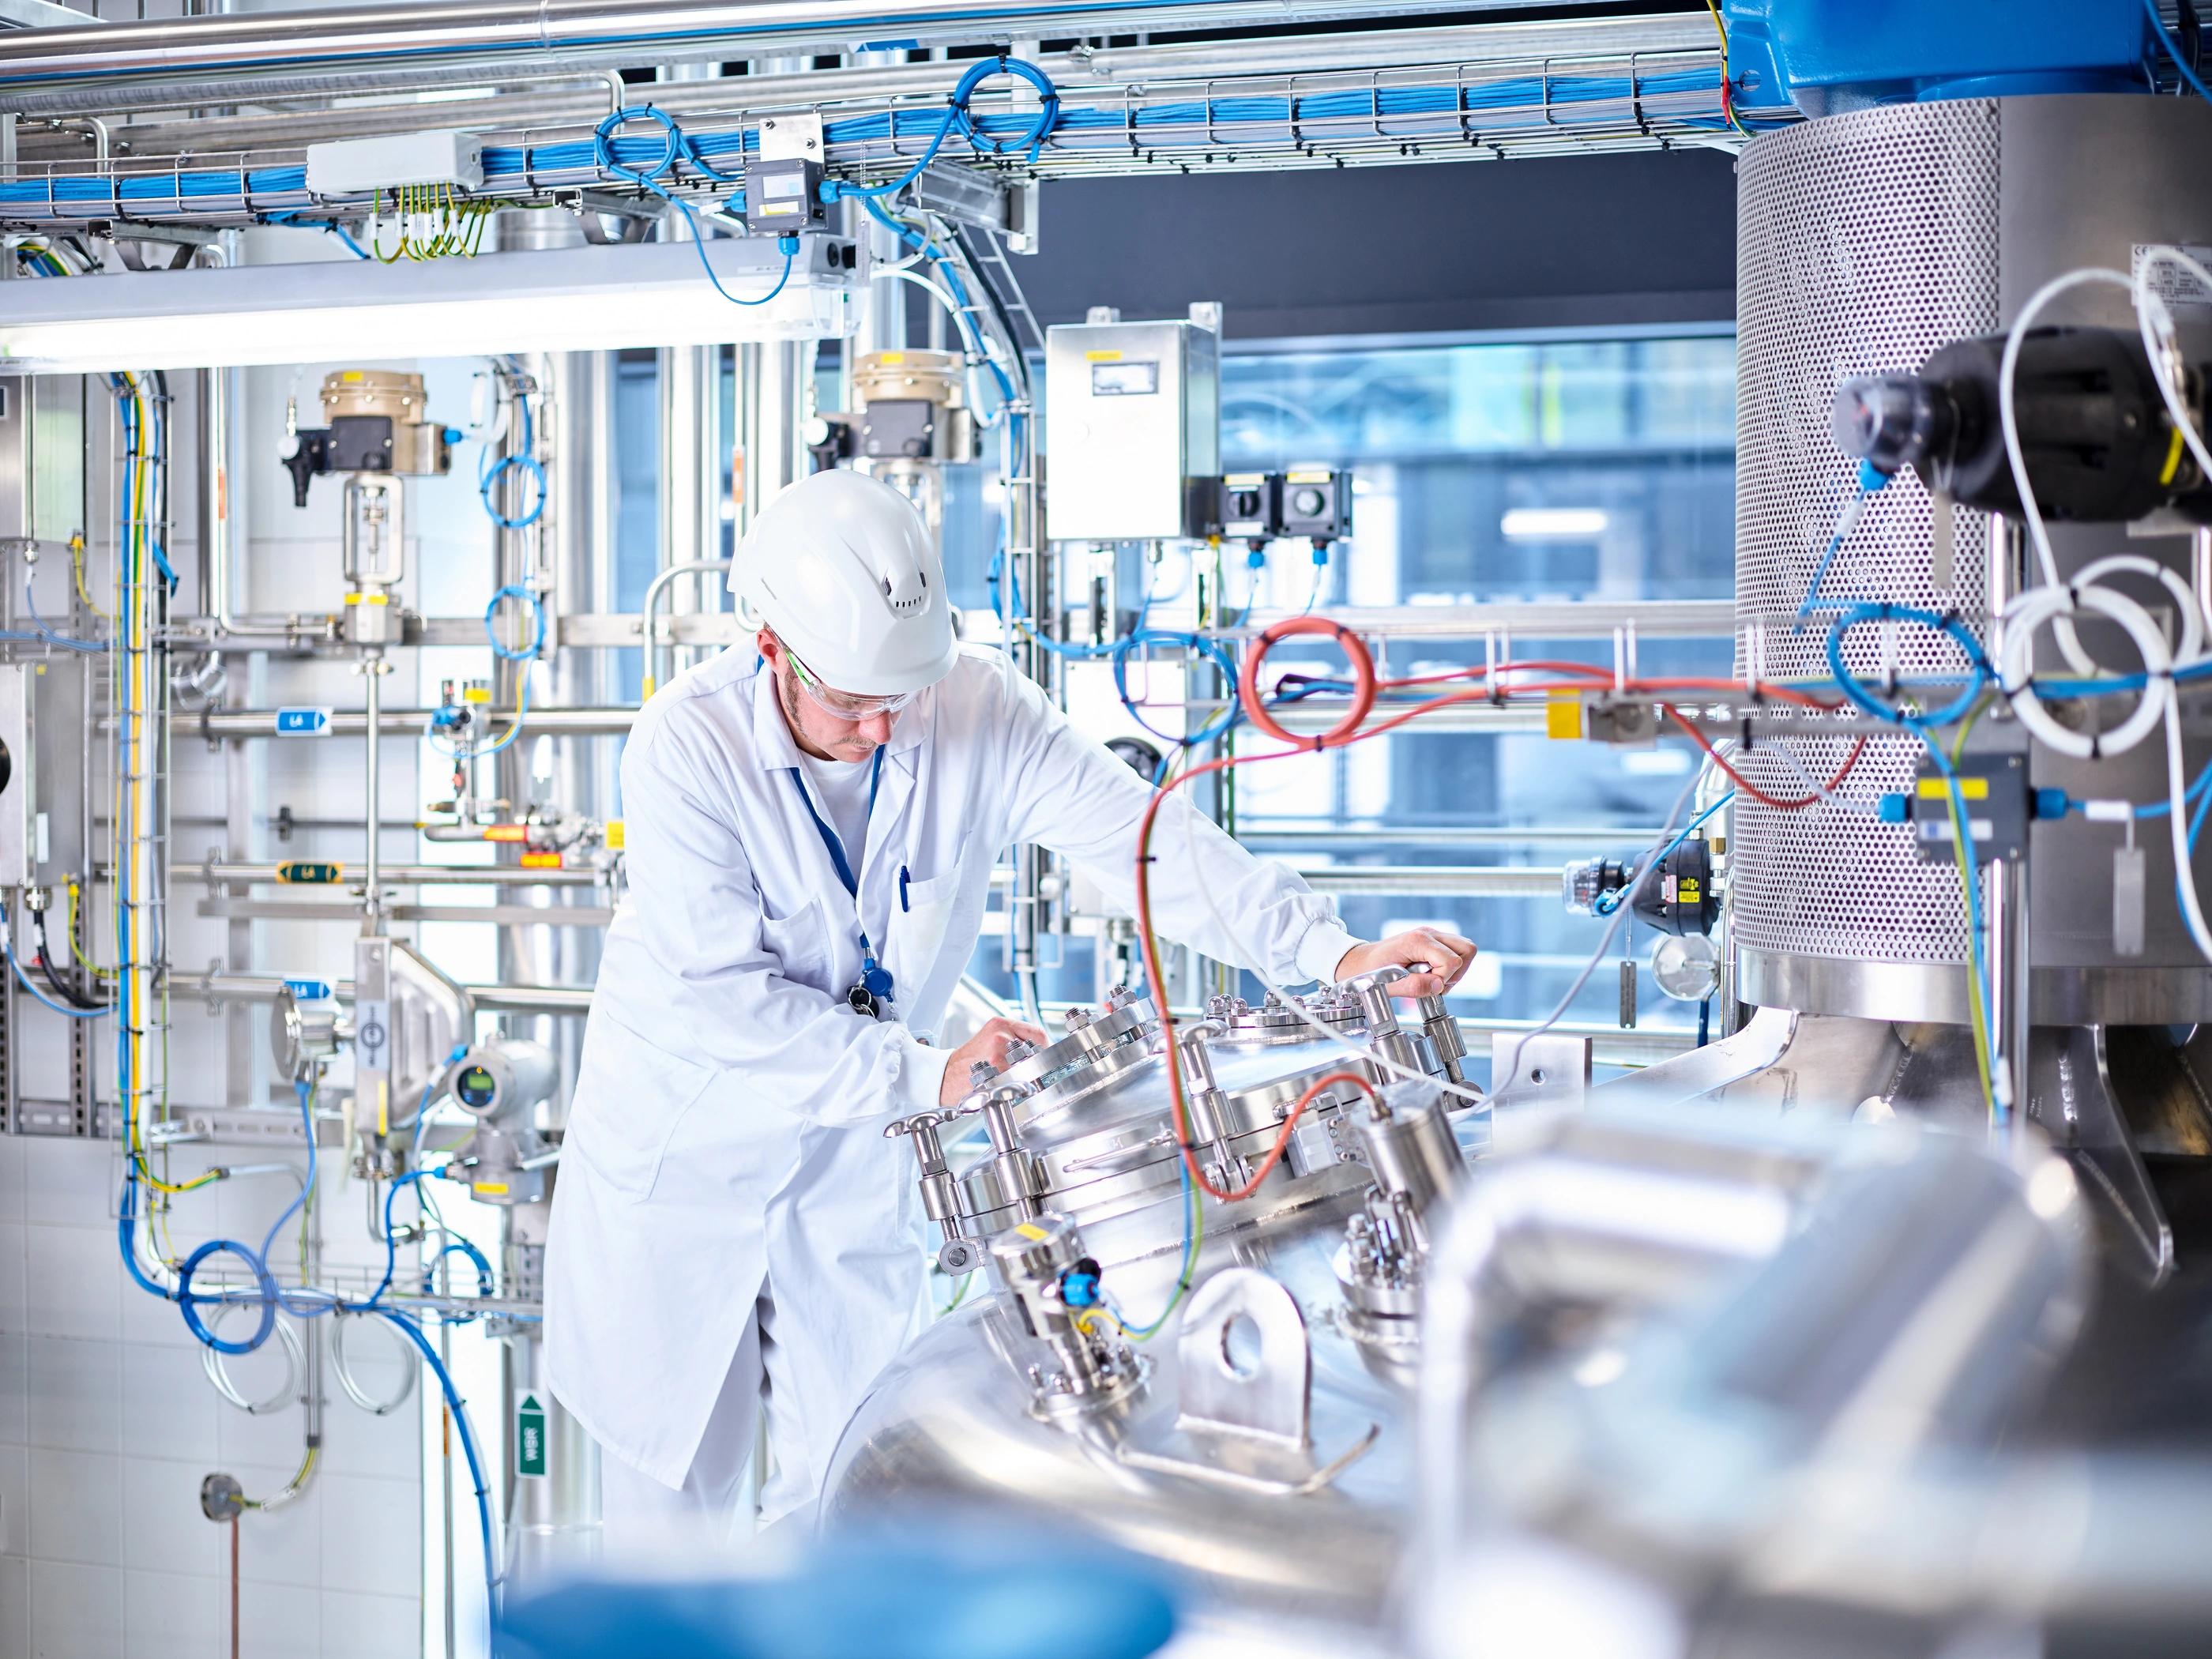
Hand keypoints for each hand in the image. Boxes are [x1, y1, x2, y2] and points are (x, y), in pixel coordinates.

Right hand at [940, 1016, 1050, 1104]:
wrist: (943, 1076)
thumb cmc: (969, 1062)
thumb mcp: (991, 1039)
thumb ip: (1015, 1040)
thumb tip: (1043, 1051)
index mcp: (1000, 1024)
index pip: (1038, 1034)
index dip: (1043, 1049)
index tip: (1042, 1058)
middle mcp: (1000, 1037)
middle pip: (1035, 1053)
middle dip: (1032, 1065)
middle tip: (1021, 1072)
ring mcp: (998, 1055)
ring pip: (1028, 1069)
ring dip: (1023, 1078)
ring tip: (1006, 1079)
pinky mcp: (994, 1074)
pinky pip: (1017, 1082)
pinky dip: (1014, 1087)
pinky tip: (1000, 1086)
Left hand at [1333, 929, 1476, 1000]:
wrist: (1360, 962)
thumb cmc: (1371, 970)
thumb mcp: (1389, 984)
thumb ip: (1415, 986)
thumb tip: (1438, 987)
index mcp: (1418, 940)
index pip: (1452, 961)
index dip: (1443, 979)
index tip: (1427, 986)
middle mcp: (1429, 933)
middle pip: (1467, 949)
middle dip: (1457, 973)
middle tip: (1436, 983)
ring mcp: (1433, 935)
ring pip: (1466, 949)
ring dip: (1455, 971)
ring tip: (1433, 979)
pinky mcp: (1433, 941)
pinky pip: (1456, 952)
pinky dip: (1450, 967)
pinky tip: (1432, 975)